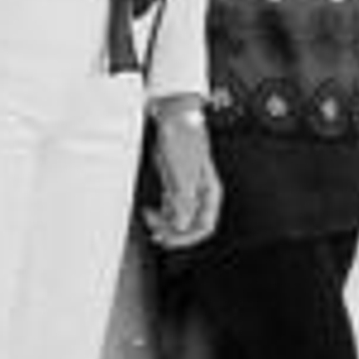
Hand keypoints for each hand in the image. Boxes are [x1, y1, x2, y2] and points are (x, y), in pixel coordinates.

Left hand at [142, 101, 220, 248]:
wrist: (174, 119)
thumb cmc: (183, 140)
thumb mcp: (183, 174)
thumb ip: (184, 201)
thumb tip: (183, 225)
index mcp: (209, 192)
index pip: (205, 225)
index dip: (188, 237)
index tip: (171, 239)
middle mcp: (200, 193)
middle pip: (191, 225)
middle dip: (174, 233)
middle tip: (157, 236)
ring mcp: (188, 189)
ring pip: (179, 217)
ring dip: (165, 225)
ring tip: (151, 225)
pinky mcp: (176, 184)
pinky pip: (170, 207)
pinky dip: (160, 214)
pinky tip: (150, 214)